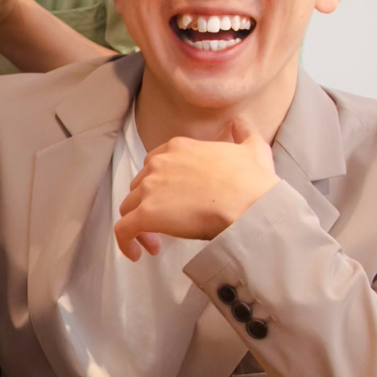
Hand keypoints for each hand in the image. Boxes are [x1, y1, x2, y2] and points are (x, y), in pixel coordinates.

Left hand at [113, 114, 279, 259]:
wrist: (250, 202)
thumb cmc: (252, 180)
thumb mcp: (252, 149)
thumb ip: (243, 132)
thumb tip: (239, 122)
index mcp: (178, 148)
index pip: (155, 165)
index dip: (159, 185)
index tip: (172, 202)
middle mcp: (159, 164)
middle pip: (139, 186)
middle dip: (149, 205)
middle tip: (167, 224)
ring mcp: (150, 188)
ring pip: (129, 207)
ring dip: (139, 225)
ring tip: (156, 243)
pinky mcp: (146, 214)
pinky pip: (123, 230)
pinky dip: (125, 242)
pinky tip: (137, 254)